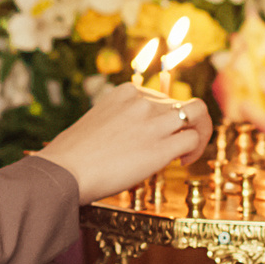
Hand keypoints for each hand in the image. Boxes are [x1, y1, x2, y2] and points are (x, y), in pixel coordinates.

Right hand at [36, 82, 210, 203]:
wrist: (64, 171)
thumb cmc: (73, 155)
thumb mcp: (97, 121)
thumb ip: (120, 120)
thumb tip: (133, 134)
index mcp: (125, 92)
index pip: (160, 96)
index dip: (165, 116)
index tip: (159, 133)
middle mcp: (143, 101)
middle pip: (182, 103)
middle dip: (186, 123)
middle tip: (182, 144)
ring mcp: (154, 122)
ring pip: (198, 113)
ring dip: (200, 131)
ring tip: (190, 151)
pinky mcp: (162, 147)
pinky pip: (194, 139)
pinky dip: (195, 150)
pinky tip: (182, 163)